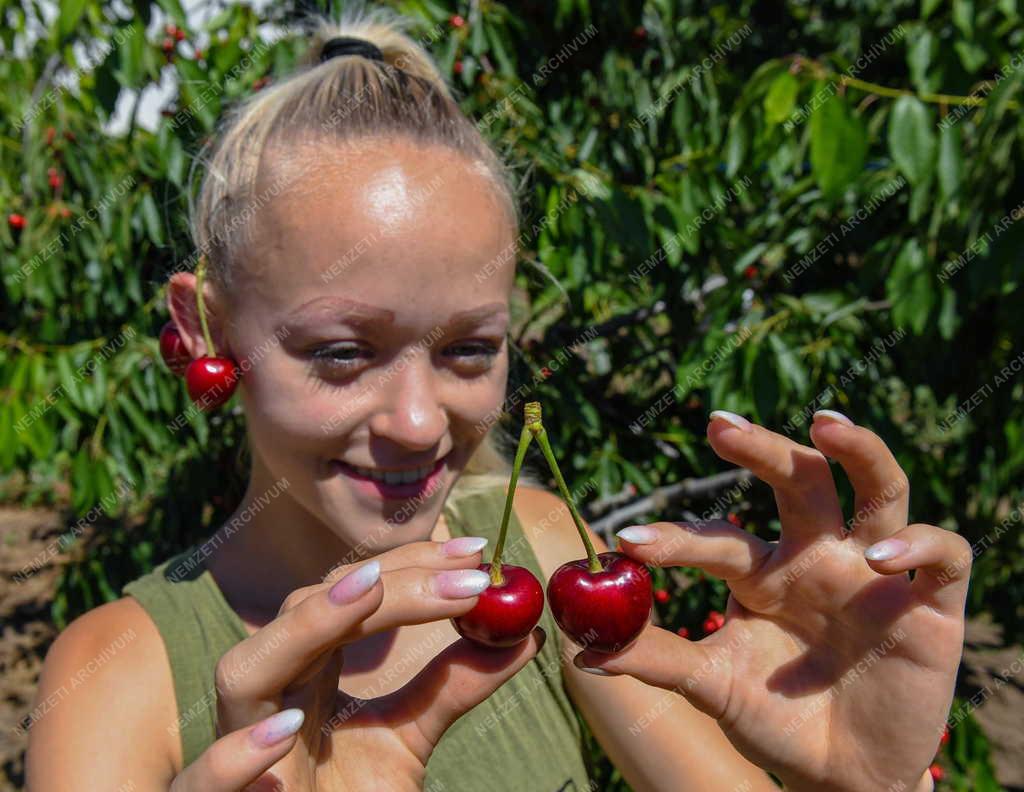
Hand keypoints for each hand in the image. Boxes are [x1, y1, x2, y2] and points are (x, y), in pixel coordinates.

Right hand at [170, 539, 544, 790]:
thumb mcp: (409, 739)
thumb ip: (454, 686)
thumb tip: (525, 635)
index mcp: (305, 668)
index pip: (352, 595)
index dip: (410, 565)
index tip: (476, 551)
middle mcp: (267, 694)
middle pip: (309, 612)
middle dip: (389, 586)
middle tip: (466, 575)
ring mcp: (233, 747)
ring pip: (246, 671)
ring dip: (307, 627)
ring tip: (371, 592)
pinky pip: (202, 780)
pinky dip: (234, 757)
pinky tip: (285, 732)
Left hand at [576, 411, 968, 791]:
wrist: (841, 774)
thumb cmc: (773, 718)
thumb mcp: (712, 687)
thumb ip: (657, 660)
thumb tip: (581, 651)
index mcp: (762, 573)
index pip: (718, 539)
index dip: (675, 538)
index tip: (629, 541)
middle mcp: (816, 557)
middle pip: (797, 478)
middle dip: (761, 447)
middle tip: (718, 425)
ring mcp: (874, 573)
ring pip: (878, 487)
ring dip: (857, 451)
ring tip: (822, 426)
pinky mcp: (930, 603)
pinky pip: (943, 555)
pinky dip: (918, 543)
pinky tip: (879, 556)